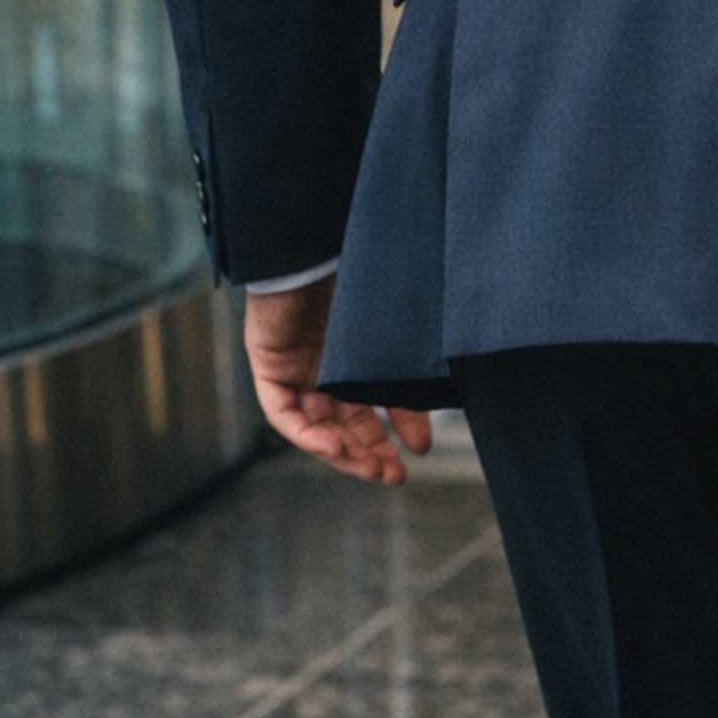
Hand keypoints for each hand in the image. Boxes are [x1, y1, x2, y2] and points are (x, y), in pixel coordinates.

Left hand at [242, 275, 432, 485]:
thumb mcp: (387, 326)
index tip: (421, 448)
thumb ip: (406, 359)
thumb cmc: (356, 268)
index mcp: (350, 351)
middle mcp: (321, 364)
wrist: (314, 243)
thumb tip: (447, 389)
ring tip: (374, 469)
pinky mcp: (270, 366)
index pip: (371, 401)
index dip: (396, 426)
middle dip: (369, 452)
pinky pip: (284, 414)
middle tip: (395, 475)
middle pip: (343, 422)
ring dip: (343, 452)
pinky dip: (308, 435)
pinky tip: (335, 446)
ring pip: (316, 426)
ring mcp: (294, 367)